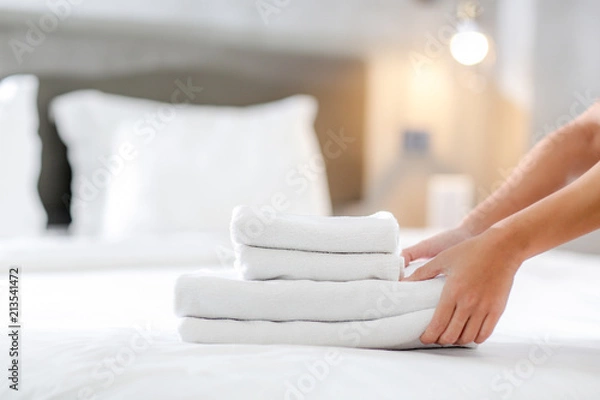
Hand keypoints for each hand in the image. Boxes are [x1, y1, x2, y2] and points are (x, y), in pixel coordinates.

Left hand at [403, 228, 520, 344]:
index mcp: (452, 292)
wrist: (502, 248)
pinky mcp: (497, 310)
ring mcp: (484, 308)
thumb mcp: (442, 259)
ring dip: (457, 341)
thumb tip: (403, 281)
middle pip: (451, 335)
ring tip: (451, 335)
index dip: (429, 336)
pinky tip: (468, 333)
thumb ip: (422, 272)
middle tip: (436, 337)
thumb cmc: (471, 251)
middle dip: (440, 340)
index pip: (438, 324)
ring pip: (468, 337)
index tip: (424, 337)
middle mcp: (468, 303)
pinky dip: (475, 338)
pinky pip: (485, 334)